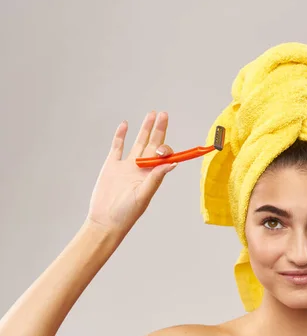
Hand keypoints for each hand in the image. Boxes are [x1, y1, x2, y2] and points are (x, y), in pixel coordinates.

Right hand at [86, 111, 176, 234]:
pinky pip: (117, 147)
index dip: (165, 148)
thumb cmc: (127, 213)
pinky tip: (125, 125)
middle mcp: (142, 168)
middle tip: (164, 114)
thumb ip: (155, 178)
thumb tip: (172, 164)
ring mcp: (127, 166)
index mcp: (152, 175)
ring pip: (138, 142)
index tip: (162, 148)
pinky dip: (120, 136)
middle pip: (152, 144)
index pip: (163, 156)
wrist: (105, 221)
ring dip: (145, 129)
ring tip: (151, 114)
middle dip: (159, 129)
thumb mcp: (143, 195)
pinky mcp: (112, 166)